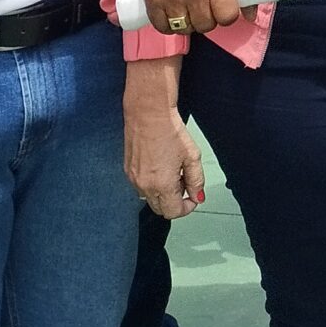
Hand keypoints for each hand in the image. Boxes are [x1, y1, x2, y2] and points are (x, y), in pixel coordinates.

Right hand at [125, 92, 205, 219]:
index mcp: (162, 185)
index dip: (187, 208)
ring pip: (150, 198)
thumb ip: (196, 180)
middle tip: (184, 182)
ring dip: (163, 193)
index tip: (193, 198)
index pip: (173, 212)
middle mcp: (144, 186)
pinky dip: (152, 184)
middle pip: (161, 209)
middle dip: (175, 201)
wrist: (148, 114)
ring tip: (172, 171)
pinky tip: (160, 166)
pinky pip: (140, 187)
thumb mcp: (192, 156)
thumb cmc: (170, 131)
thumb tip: (198, 196)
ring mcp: (133, 179)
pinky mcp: (127, 171)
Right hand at [137, 0, 252, 35]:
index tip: (223, 9)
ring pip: (184, 28)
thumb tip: (251, 16)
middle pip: (205, 25)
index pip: (227, 16)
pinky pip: (162, 26)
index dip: (227, 16)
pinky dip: (168, 25)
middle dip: (208, 19)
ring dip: (189, 23)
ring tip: (189, 10)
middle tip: (205, 7)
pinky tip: (174, 14)